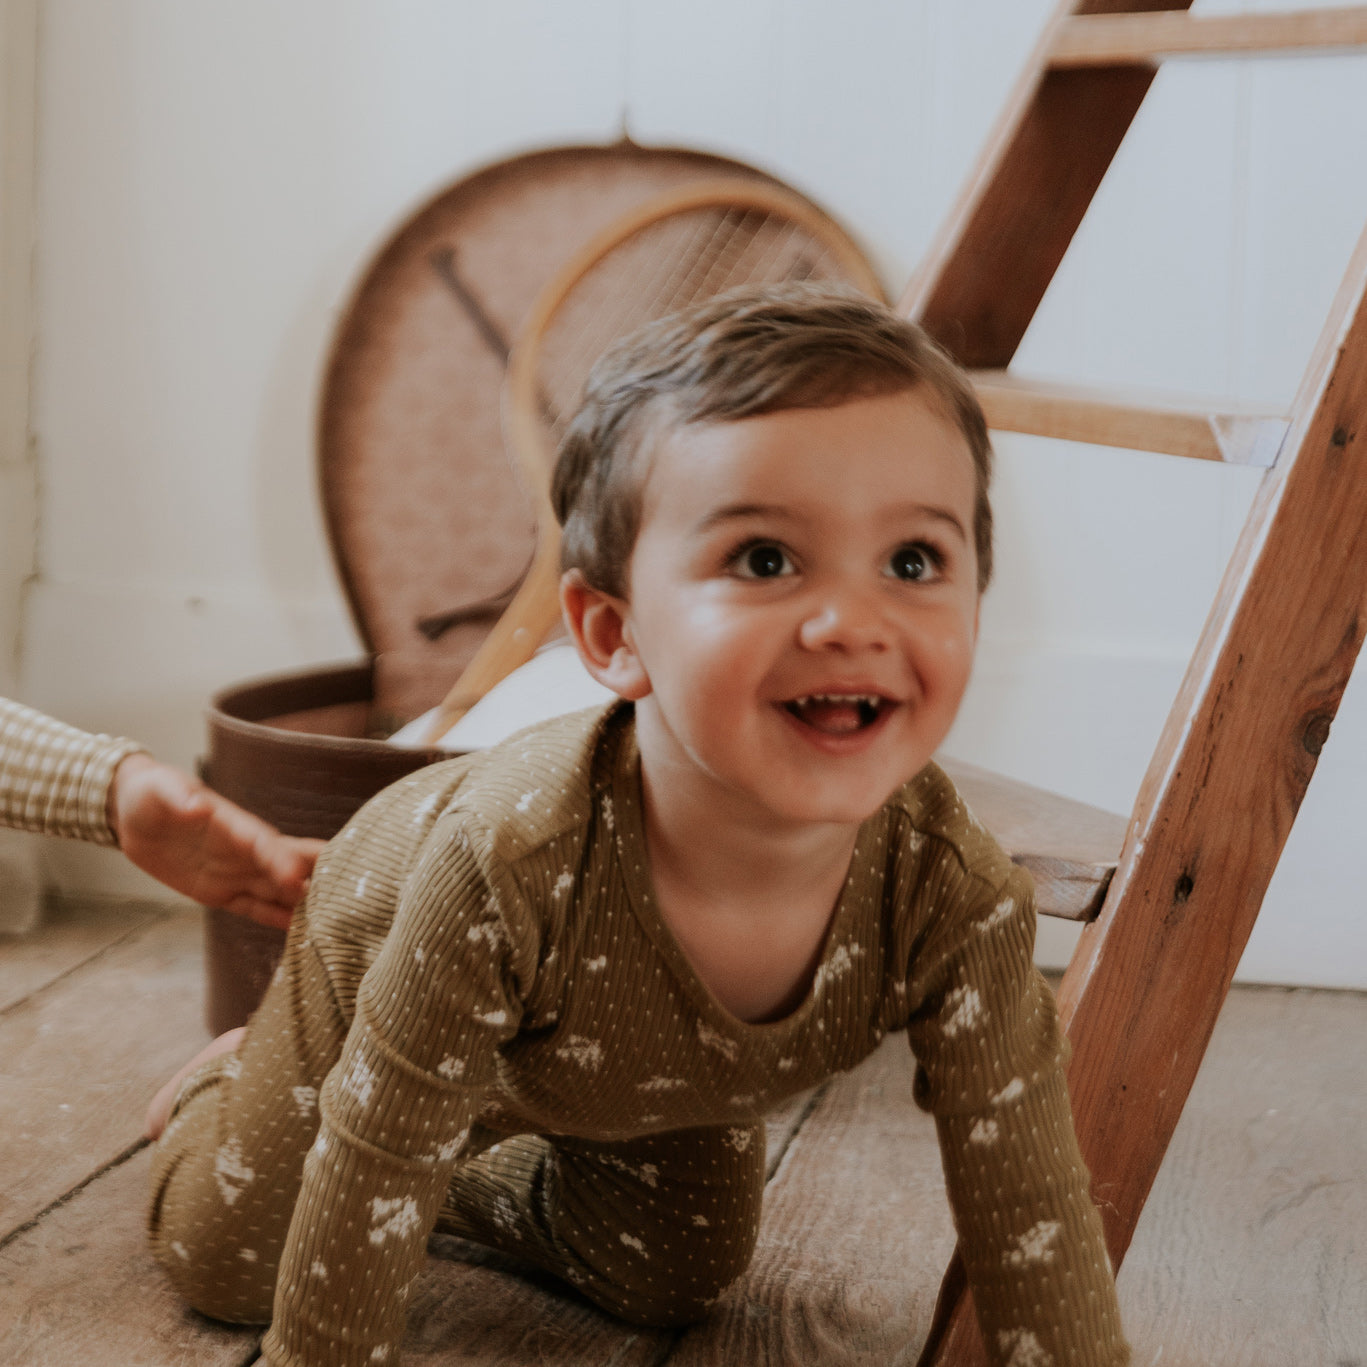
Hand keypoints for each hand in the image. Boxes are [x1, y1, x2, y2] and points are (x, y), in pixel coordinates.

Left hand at [108, 753, 324, 928]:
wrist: (134, 812)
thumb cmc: (151, 792)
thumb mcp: (159, 789)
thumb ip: (179, 798)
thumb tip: (197, 807)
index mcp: (234, 825)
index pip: (266, 843)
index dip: (284, 860)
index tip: (300, 879)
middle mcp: (245, 851)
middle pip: (290, 867)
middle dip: (318, 880)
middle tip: (349, 901)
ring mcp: (236, 873)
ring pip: (280, 892)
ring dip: (306, 906)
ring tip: (337, 926)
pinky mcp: (221, 893)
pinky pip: (255, 909)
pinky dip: (279, 920)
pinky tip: (302, 935)